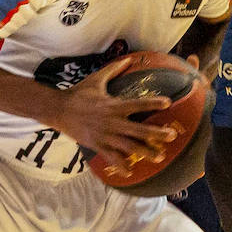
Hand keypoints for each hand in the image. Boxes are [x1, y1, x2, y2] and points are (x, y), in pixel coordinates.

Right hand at [54, 56, 178, 164]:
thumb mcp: (96, 79)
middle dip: (157, 134)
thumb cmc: (79, 93)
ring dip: (145, 152)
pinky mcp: (96, 145)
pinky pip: (111, 157)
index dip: (153, 103)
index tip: (168, 103)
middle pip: (139, 130)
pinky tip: (130, 172)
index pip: (138, 104)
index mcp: (114, 105)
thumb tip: (128, 59)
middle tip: (172, 136)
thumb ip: (114, 69)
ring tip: (159, 158)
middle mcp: (112, 121)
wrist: (58, 109)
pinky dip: (120, 165)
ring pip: (129, 147)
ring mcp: (105, 135)